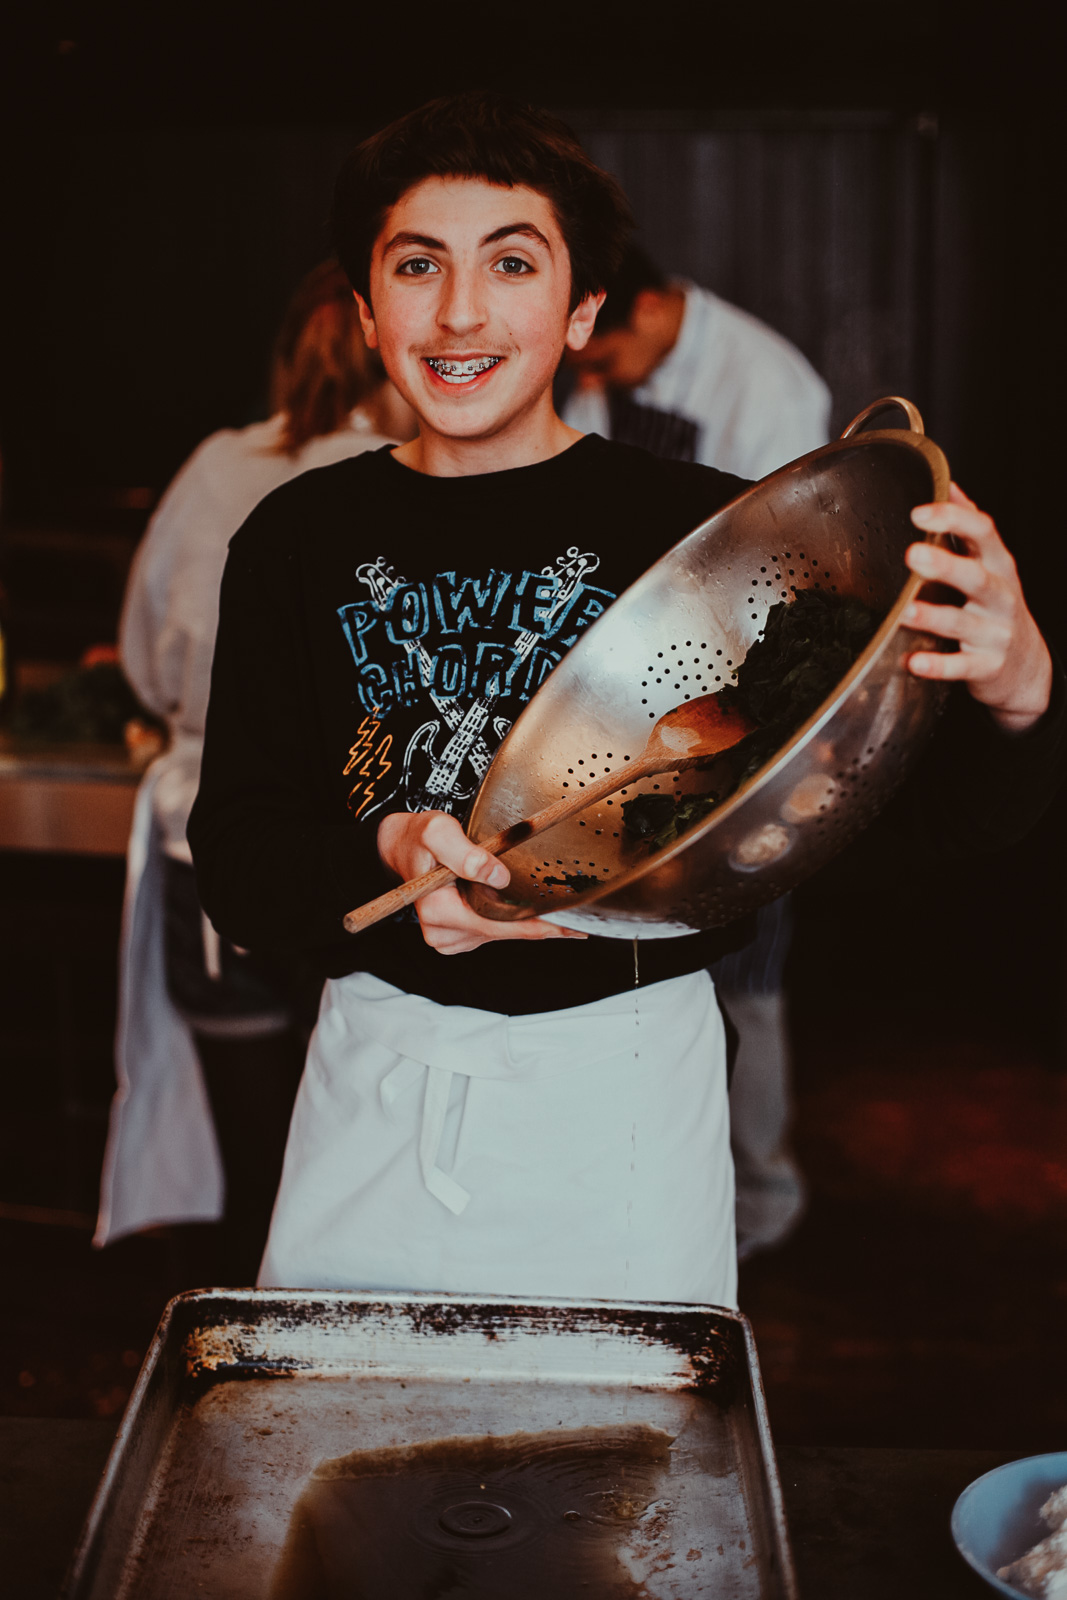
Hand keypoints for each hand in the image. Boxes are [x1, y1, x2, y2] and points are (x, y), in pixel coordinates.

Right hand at [377, 810, 586, 954]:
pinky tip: (521, 908)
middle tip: (577, 922)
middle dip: (539, 926)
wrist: (401, 848)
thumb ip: (465, 853)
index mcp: (439, 912)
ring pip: (500, 934)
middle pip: (503, 933)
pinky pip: (492, 931)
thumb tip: (497, 875)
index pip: (497, 925)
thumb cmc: (419, 838)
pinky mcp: (456, 937)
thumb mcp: (438, 832)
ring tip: (549, 909)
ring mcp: (449, 938)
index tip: (568, 929)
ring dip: (523, 921)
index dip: (535, 927)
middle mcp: (443, 933)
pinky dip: (509, 921)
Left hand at [903, 483, 1052, 733]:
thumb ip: (969, 526)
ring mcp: (994, 633)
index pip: (983, 533)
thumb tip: (948, 484)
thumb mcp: (991, 563)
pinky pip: (961, 667)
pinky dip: (938, 666)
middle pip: (976, 577)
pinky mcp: (986, 667)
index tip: (918, 513)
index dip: (953, 519)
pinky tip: (913, 662)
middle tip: (913, 554)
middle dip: (946, 565)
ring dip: (932, 616)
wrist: (1027, 666)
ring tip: (904, 610)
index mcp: (997, 564)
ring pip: (963, 623)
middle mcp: (999, 596)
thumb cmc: (997, 606)